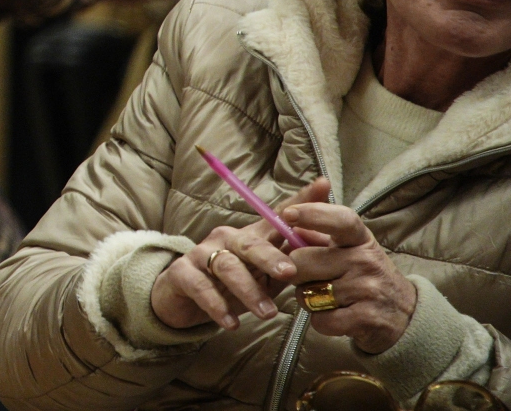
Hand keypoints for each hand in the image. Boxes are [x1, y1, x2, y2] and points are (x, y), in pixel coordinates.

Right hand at [151, 178, 323, 330]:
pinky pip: (200, 286)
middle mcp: (226, 239)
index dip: (300, 201)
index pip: (276, 216)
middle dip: (270, 257)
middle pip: (249, 242)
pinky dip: (216, 305)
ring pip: (226, 266)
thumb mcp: (264, 275)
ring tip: (267, 313)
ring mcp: (201, 254)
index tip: (323, 186)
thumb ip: (291, 261)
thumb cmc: (232, 285)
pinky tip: (231, 322)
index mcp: (251, 238)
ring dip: (248, 290)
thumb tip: (328, 246)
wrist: (184, 300)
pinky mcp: (182, 273)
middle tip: (288, 274)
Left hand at [284, 192, 417, 354]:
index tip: (288, 214)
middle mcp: (365, 260)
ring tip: (330, 298)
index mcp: (360, 239)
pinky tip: (338, 316)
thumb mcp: (352, 249)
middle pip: (302, 261)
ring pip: (307, 293)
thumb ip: (320, 236)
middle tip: (313, 279)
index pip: (339, 220)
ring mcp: (367, 289)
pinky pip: (321, 319)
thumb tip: (288, 222)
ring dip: (309, 299)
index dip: (311, 214)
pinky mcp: (367, 318)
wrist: (407, 316)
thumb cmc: (368, 277)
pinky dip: (322, 321)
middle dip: (296, 272)